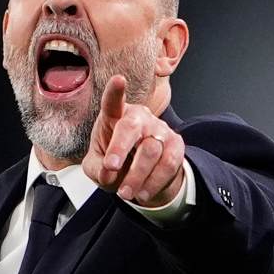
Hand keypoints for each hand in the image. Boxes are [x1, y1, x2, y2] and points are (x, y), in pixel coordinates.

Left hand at [82, 75, 184, 206]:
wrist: (142, 177)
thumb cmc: (115, 163)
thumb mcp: (97, 168)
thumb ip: (97, 170)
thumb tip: (108, 173)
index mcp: (115, 116)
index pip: (113, 101)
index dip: (115, 91)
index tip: (119, 80)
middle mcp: (139, 117)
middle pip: (132, 126)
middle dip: (120, 147)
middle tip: (111, 167)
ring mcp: (160, 129)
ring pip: (150, 150)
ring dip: (136, 176)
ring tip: (125, 193)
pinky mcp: (176, 144)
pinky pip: (168, 163)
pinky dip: (154, 182)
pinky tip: (143, 193)